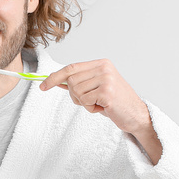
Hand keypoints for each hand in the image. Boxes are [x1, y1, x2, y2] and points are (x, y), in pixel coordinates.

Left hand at [40, 59, 161, 161]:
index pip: (71, 68)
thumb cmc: (114, 102)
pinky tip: (103, 108)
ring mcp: (107, 79)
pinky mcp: (107, 92)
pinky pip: (84, 101)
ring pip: (76, 92)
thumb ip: (78, 82)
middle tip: (90, 101)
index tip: (42, 86)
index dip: (54, 77)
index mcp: (101, 64)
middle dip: (75, 95)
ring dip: (84, 103)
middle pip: (71, 81)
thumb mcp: (95, 88)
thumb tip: (54, 80)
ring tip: (99, 104)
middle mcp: (104, 68)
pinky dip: (90, 108)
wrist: (135, 114)